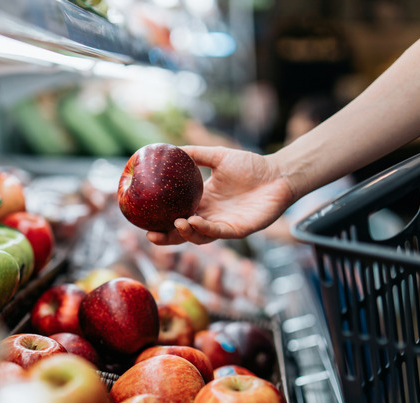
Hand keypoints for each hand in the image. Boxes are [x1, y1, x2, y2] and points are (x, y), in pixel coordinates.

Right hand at [146, 146, 294, 244]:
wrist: (278, 173)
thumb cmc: (251, 166)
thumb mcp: (217, 156)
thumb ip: (195, 154)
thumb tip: (169, 148)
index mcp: (202, 202)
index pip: (176, 215)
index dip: (160, 220)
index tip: (142, 219)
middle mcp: (210, 216)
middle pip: (183, 233)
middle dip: (166, 237)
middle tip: (150, 235)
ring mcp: (223, 225)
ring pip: (199, 236)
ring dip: (185, 233)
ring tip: (177, 222)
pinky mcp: (238, 230)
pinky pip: (217, 233)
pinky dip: (204, 229)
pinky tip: (194, 220)